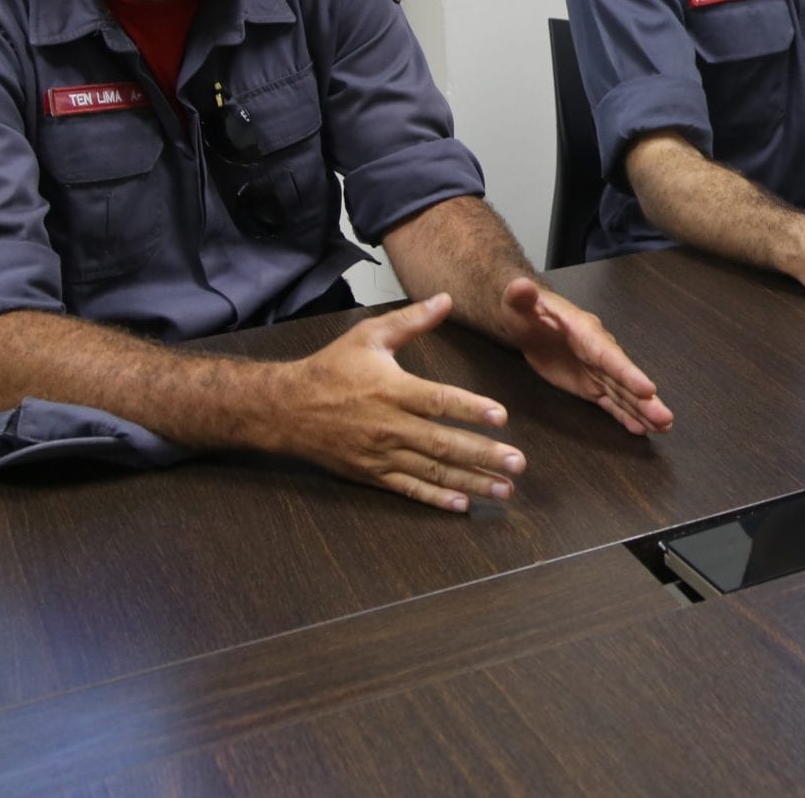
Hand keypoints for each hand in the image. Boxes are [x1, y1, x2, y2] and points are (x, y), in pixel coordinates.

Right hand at [270, 294, 524, 512]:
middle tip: (518, 463)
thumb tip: (446, 299)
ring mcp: (381, 454)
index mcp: (393, 390)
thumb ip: (411, 320)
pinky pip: (409, 490)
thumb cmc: (330, 368)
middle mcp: (390, 426)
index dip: (470, 409)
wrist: (286, 408)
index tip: (501, 417)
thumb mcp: (368, 336)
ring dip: (470, 482)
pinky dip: (436, 500)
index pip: (438, 401)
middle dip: (484, 455)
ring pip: (433, 472)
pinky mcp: (372, 474)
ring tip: (503, 489)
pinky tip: (462, 506)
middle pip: (443, 443)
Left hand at [500, 278, 674, 435]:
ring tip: (664, 427)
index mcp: (585, 334)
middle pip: (624, 379)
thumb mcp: (517, 302)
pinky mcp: (590, 385)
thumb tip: (520, 286)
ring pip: (623, 393)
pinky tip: (642, 430)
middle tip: (666, 419)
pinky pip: (611, 402)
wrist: (528, 320)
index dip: (629, 373)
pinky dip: (625, 416)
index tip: (649, 389)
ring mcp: (597, 371)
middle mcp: (599, 353)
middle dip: (645, 399)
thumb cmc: (524, 310)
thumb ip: (521, 297)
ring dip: (643, 411)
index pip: (609, 356)